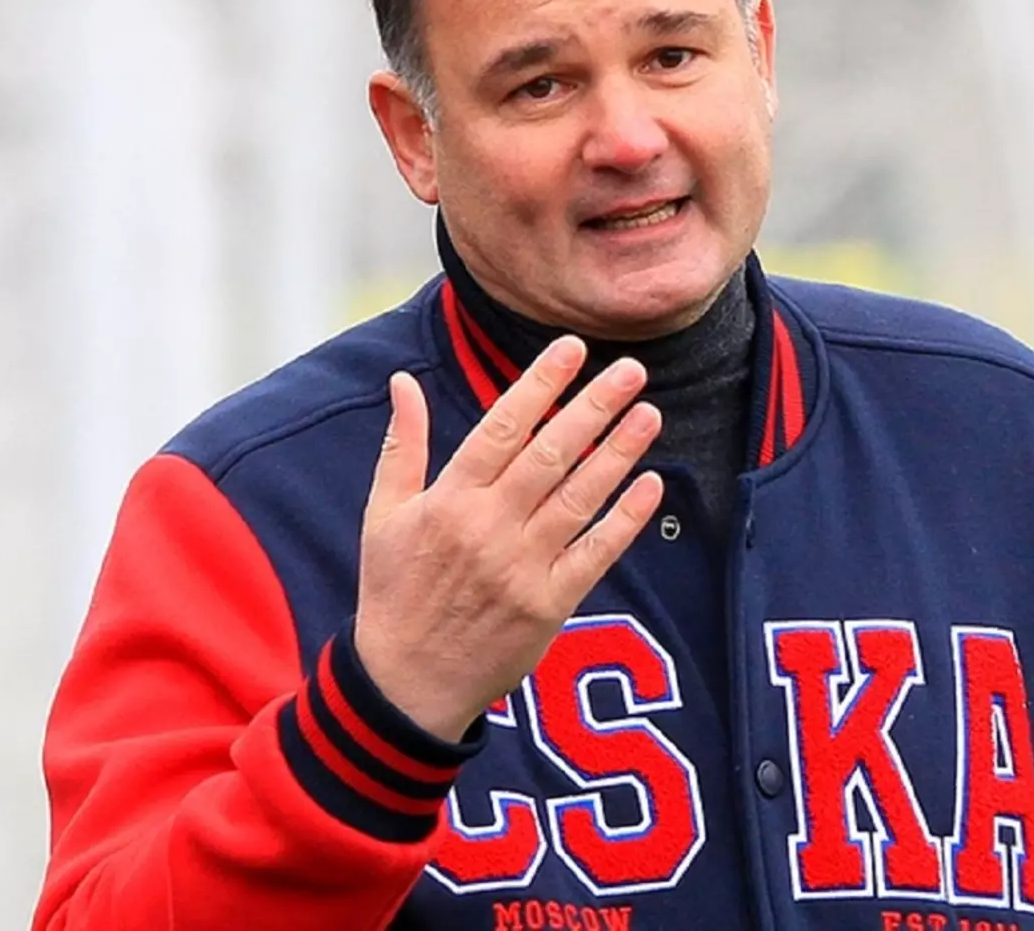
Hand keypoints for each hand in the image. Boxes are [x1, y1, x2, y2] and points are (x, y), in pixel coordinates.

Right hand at [354, 336, 663, 741]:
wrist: (406, 684)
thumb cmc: (394, 592)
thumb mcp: (383, 515)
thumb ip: (402, 445)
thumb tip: (403, 381)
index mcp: (448, 500)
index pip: (501, 427)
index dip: (540, 384)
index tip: (572, 348)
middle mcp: (488, 527)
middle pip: (550, 454)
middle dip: (593, 406)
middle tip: (632, 369)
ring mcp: (522, 567)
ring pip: (579, 497)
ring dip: (618, 453)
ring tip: (649, 415)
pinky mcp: (549, 605)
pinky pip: (596, 553)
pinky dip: (624, 520)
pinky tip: (650, 486)